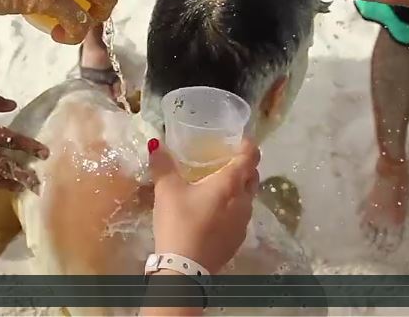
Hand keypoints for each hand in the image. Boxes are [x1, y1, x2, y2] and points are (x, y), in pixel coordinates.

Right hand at [149, 139, 259, 273]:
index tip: (240, 139)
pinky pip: (241, 215)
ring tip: (219, 185)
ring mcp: (243, 222)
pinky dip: (233, 207)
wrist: (185, 268)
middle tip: (226, 160)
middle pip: (252, 177)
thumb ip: (162, 164)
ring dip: (239, 188)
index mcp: (230, 184)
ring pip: (248, 198)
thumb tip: (155, 143)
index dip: (248, 145)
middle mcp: (243, 201)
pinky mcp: (237, 240)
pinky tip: (214, 211)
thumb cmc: (179, 222)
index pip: (250, 158)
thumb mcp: (166, 191)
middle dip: (244, 166)